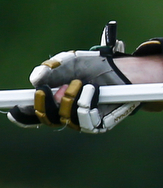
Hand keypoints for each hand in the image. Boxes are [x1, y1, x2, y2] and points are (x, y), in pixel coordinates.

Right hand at [6, 22, 162, 133]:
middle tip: (46, 90)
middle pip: (46, 118)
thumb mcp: (70, 62)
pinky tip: (93, 91)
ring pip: (65, 117)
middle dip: (44, 103)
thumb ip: (51, 69)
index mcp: (55, 101)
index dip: (23, 114)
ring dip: (69, 97)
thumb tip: (35, 80)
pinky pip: (84, 117)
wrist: (121, 70)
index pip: (35, 114)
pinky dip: (85, 100)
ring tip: (81, 83)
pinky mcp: (99, 124)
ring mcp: (83, 121)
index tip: (15, 109)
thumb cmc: (95, 66)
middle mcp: (67, 113)